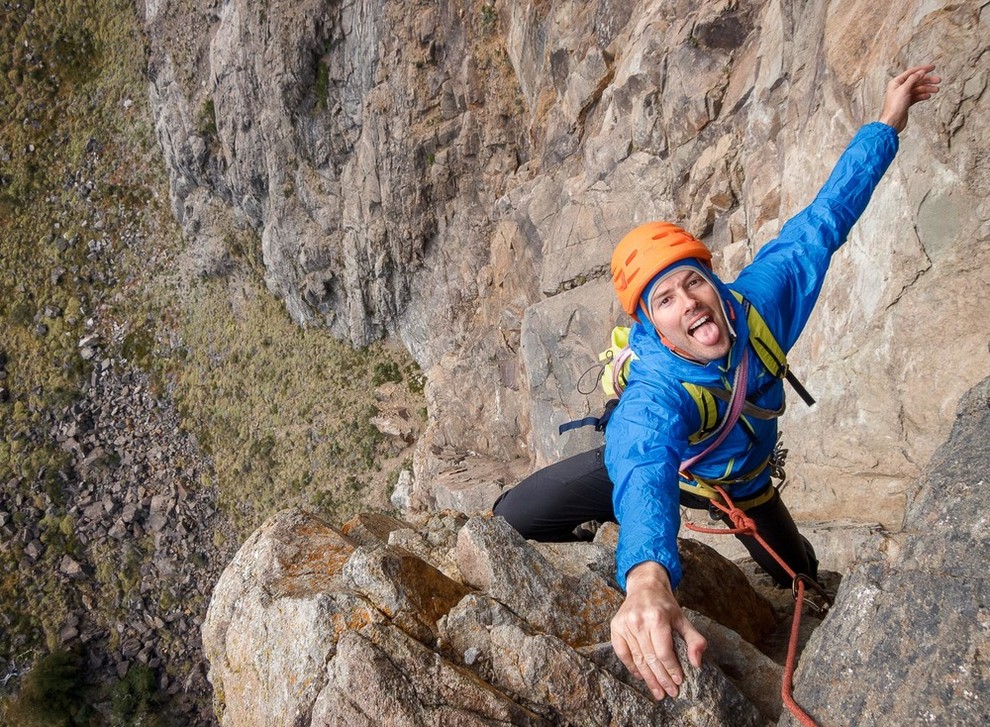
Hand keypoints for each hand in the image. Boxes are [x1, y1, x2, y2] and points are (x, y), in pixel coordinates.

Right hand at [610, 561, 707, 699]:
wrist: (645, 586)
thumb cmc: (666, 606)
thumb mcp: (683, 619)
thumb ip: (694, 640)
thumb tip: (697, 663)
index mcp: (657, 618)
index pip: (664, 652)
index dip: (671, 670)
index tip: (678, 683)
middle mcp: (639, 621)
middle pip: (651, 659)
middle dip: (661, 679)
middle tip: (669, 693)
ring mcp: (625, 624)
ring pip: (638, 659)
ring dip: (648, 679)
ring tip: (658, 692)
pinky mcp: (615, 627)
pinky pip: (623, 653)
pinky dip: (632, 667)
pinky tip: (641, 677)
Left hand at [877, 64, 940, 133]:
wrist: (892, 123)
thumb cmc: (894, 107)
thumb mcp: (904, 89)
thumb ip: (913, 79)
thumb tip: (920, 72)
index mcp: (896, 82)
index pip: (912, 72)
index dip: (923, 69)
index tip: (933, 67)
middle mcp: (899, 88)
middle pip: (916, 81)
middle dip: (928, 80)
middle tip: (938, 80)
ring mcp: (903, 96)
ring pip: (918, 89)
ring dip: (927, 89)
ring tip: (936, 90)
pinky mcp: (906, 103)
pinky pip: (916, 96)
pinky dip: (923, 95)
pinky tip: (928, 96)